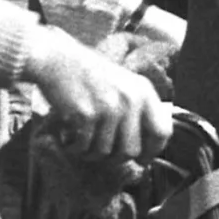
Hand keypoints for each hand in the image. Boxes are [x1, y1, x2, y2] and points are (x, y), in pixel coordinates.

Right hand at [23, 24, 173, 159]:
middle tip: (102, 154)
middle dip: (115, 158)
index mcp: (144, 92)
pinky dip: (75, 148)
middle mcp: (131, 100)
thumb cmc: (88, 74)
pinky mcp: (86, 115)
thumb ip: (137, 110)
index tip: (142, 159)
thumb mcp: (124, 84)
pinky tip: (69, 138)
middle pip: (131, 150)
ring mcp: (109, 108)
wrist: (56, 59)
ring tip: (81, 142)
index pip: (162, 132)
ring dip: (91, 153)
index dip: (152, 151)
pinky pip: (84, 147)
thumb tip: (145, 148)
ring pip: (105, 152)